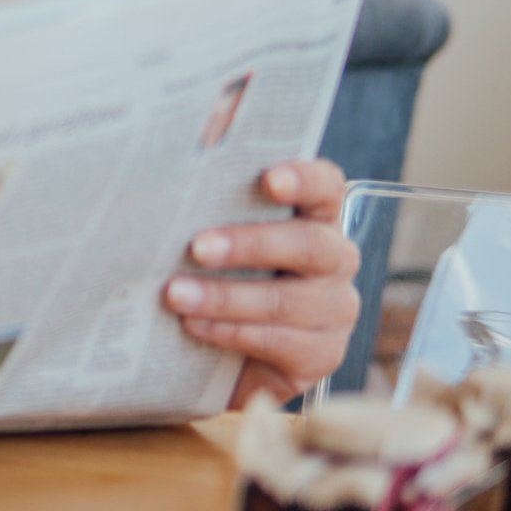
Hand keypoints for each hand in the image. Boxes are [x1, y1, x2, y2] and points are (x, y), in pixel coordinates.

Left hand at [162, 159, 361, 407]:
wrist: (215, 352)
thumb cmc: (210, 270)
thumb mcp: (210, 232)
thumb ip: (206, 197)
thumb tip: (187, 155)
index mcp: (313, 216)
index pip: (326, 187)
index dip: (304, 180)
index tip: (269, 180)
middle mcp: (335, 259)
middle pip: (309, 245)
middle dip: (249, 245)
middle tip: (196, 248)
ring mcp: (334, 309)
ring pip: (286, 301)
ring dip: (225, 297)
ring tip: (175, 294)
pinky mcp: (321, 355)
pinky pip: (278, 342)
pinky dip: (230, 332)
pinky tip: (193, 326)